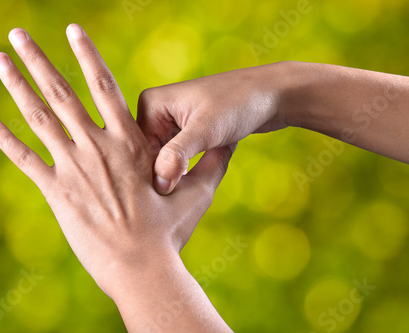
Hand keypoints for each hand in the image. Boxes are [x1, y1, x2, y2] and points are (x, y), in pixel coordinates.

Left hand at [0, 25, 233, 331]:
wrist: (141, 268)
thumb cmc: (170, 232)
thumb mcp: (199, 194)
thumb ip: (211, 164)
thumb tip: (231, 145)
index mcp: (129, 141)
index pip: (104, 85)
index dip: (87, 54)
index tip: (72, 30)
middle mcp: (97, 146)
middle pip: (61, 91)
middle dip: (38, 59)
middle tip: (17, 32)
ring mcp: (74, 168)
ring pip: (39, 117)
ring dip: (16, 85)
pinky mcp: (57, 193)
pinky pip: (26, 160)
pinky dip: (6, 139)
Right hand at [137, 62, 295, 194]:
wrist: (272, 94)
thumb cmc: (239, 104)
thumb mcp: (206, 130)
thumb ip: (178, 155)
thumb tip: (158, 184)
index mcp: (150, 104)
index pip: (137, 149)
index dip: (150, 173)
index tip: (165, 195)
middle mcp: (155, 112)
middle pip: (148, 155)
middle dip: (163, 175)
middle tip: (180, 196)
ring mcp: (170, 122)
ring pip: (163, 159)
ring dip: (175, 174)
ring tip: (188, 190)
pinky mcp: (185, 132)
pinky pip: (177, 158)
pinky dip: (185, 170)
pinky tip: (196, 180)